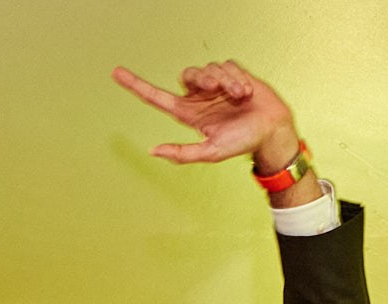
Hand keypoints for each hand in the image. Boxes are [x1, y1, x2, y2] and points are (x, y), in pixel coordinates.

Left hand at [112, 62, 300, 178]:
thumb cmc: (242, 142)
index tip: (116, 73)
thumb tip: (153, 151)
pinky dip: (236, 78)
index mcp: (189, 114)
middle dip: (201, 79)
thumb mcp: (211, 152)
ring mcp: (215, 85)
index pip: (157, 98)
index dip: (136, 85)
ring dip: (225, 82)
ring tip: (238, 97)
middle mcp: (199, 97)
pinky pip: (226, 65)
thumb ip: (182, 153)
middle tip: (217, 89)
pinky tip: (245, 92)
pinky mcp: (231, 74)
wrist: (271, 130)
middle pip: (187, 76)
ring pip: (208, 69)